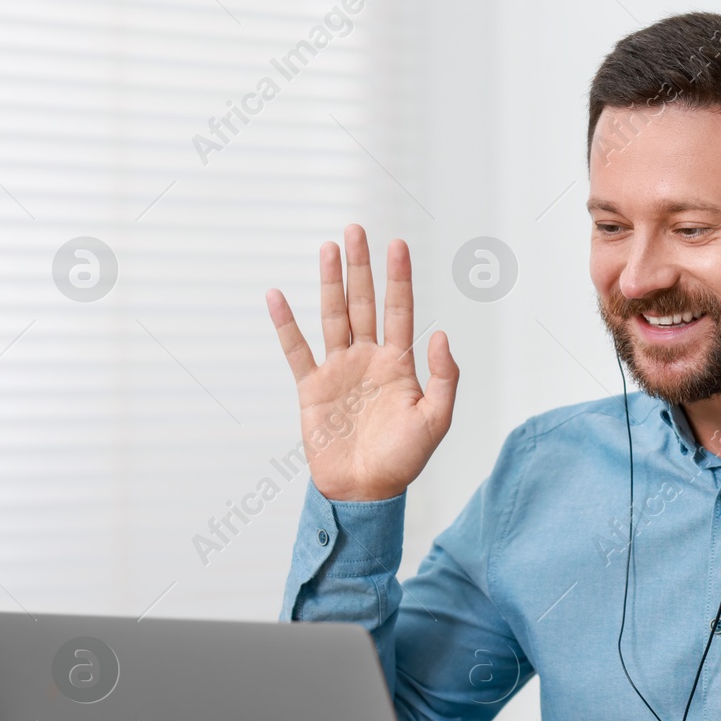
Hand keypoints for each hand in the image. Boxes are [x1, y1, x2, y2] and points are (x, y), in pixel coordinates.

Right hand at [265, 224, 457, 501]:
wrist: (365, 492)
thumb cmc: (404, 460)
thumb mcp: (436, 420)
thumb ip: (443, 378)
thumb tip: (440, 335)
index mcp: (399, 364)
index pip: (400, 310)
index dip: (398, 278)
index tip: (397, 244)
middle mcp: (368, 359)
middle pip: (364, 303)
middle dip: (361, 267)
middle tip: (356, 229)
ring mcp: (339, 371)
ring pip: (333, 316)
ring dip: (330, 282)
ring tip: (328, 247)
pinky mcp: (312, 388)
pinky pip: (296, 350)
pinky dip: (285, 324)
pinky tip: (277, 296)